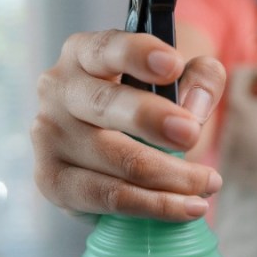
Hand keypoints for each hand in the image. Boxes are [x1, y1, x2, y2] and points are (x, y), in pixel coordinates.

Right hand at [31, 29, 226, 221]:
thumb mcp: (180, 81)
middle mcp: (58, 89)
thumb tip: (195, 107)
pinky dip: (154, 205)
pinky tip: (188, 208)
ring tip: (208, 183)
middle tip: (193, 135)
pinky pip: (108, 197)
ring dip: (170, 175)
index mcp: (84, 53)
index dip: (140, 55)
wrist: (111, 153)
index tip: (174, 66)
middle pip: (106, 105)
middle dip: (153, 120)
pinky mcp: (51, 179)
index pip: (107, 48)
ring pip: (115, 159)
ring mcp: (48, 136)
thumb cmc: (147, 106)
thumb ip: (201, 80)